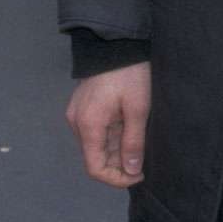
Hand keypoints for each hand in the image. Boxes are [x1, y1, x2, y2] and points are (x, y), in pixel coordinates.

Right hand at [66, 63, 150, 187]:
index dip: (116, 178)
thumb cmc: (130, 74)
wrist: (117, 42)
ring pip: (96, 145)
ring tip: (140, 142)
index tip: (139, 174)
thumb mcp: (138, 108)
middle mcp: (77, 123)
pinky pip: (96, 131)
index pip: (94, 168)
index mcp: (88, 125)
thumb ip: (133, 141)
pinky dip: (112, 137)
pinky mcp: (83, 107)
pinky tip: (129, 130)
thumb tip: (132, 170)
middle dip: (119, 164)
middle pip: (95, 157)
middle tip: (144, 159)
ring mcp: (78, 114)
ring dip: (117, 150)